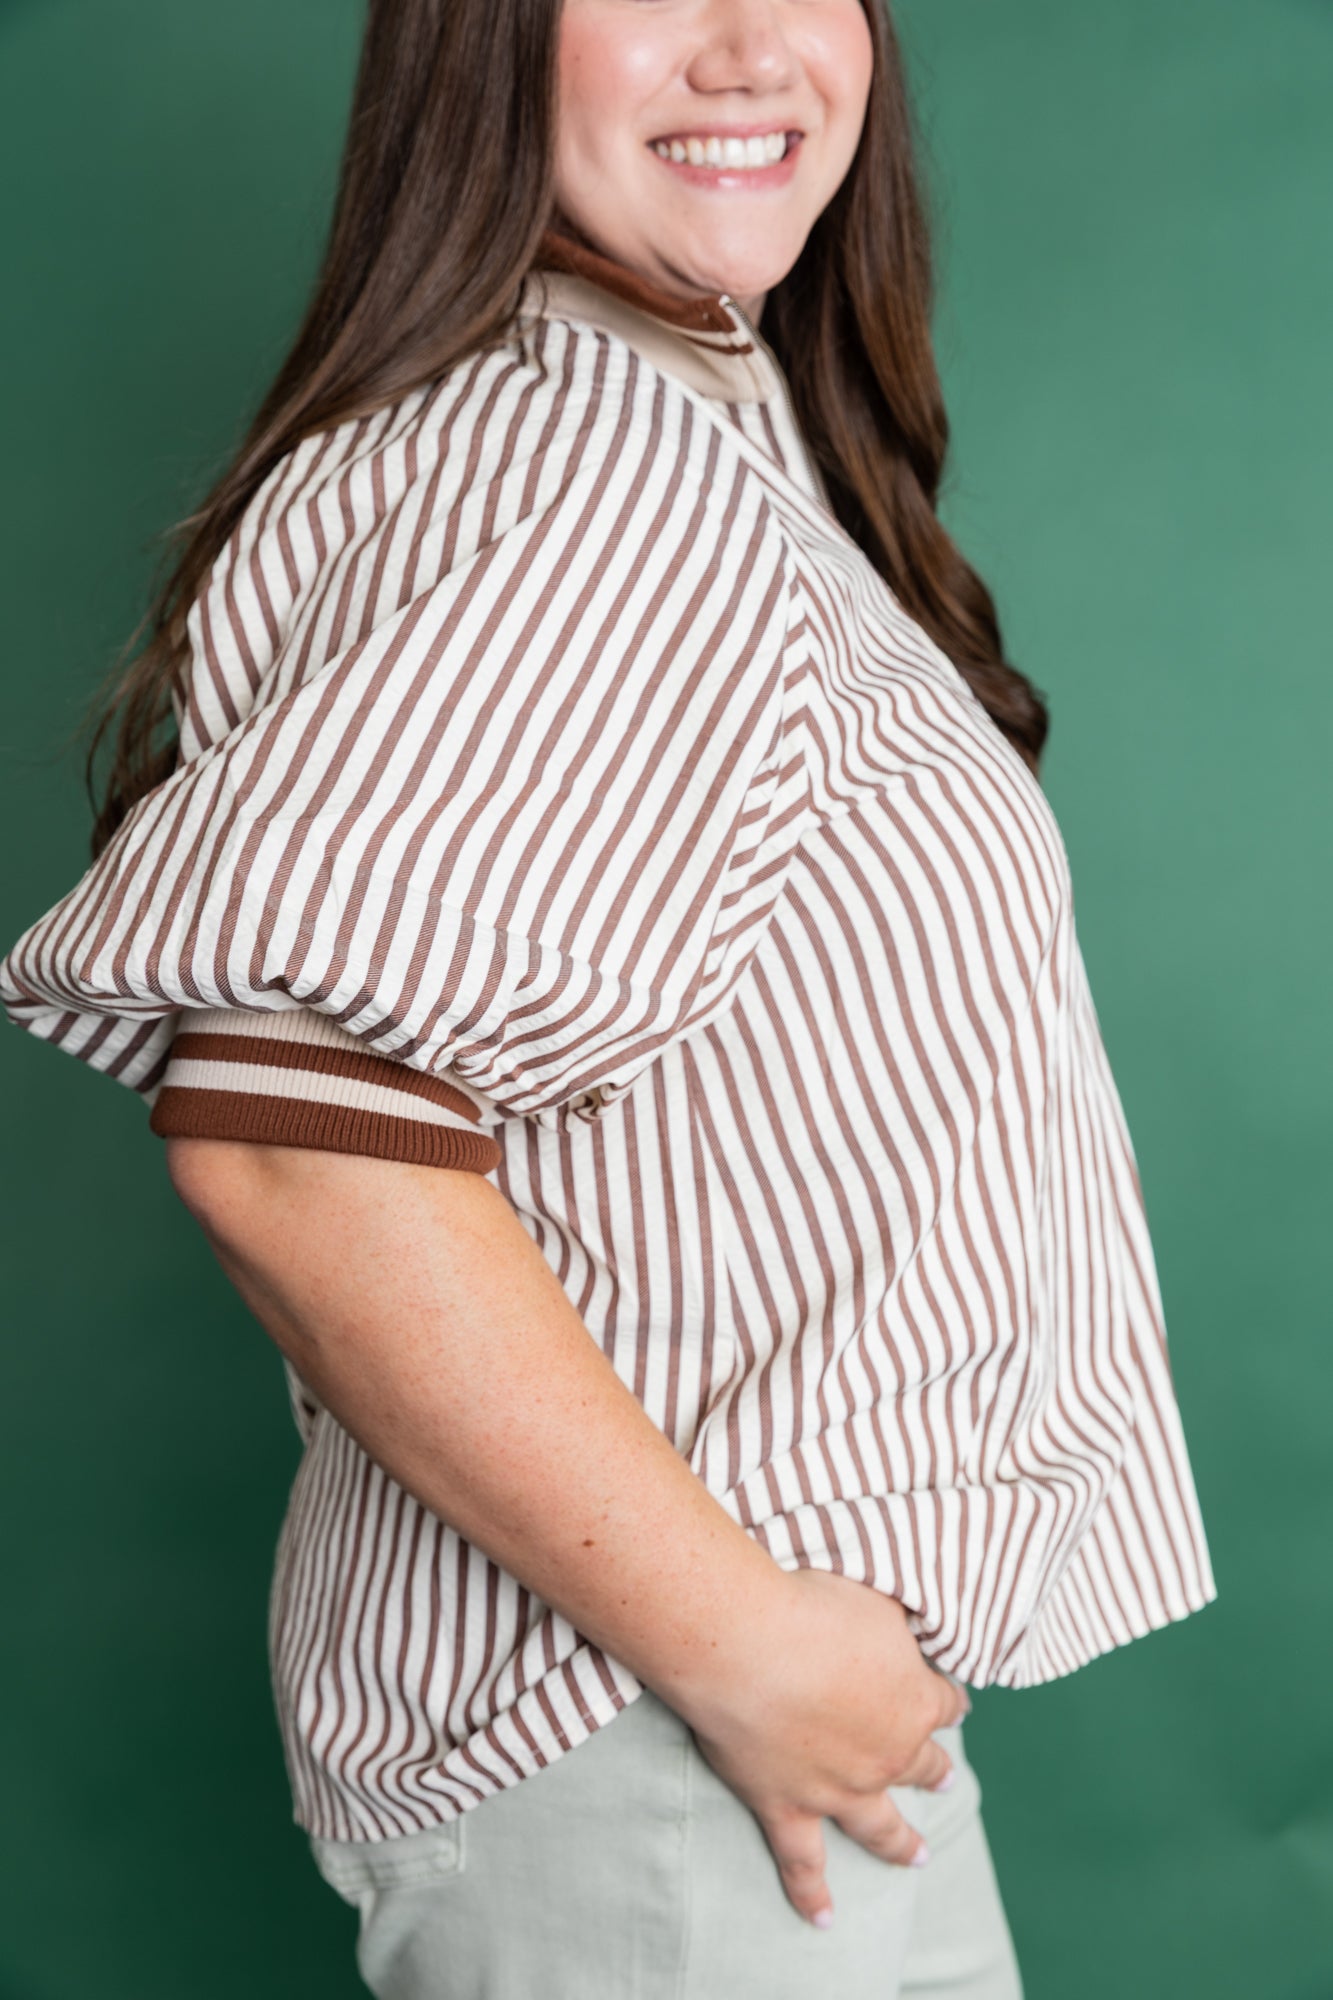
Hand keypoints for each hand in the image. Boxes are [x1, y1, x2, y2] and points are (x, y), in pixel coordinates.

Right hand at [674, 1567, 968, 1928]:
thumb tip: (906, 1618)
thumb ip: (896, 1619)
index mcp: (914, 1701)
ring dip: (901, 1843)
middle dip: (935, 1770)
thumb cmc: (813, 1606)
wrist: (750, 1646)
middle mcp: (887, 1754)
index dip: (948, 1699)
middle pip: (920, 1765)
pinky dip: (813, 1894)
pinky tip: (824, 1919)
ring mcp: (839, 1790)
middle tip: (946, 1778)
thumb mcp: (876, 1598)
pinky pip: (803, 1864)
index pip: (945, 1703)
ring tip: (918, 1855)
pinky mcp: (787, 1808)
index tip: (953, 1699)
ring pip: (880, 1826)